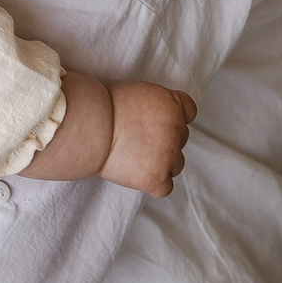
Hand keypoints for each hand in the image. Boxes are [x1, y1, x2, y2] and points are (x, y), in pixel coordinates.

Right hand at [97, 81, 193, 197]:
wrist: (92, 126)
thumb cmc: (105, 107)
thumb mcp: (139, 94)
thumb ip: (155, 106)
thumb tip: (155, 120)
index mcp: (172, 104)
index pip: (189, 111)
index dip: (175, 118)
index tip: (160, 123)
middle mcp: (176, 129)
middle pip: (181, 139)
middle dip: (164, 141)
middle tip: (139, 142)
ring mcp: (168, 155)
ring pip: (176, 165)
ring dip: (161, 164)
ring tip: (136, 159)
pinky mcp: (156, 178)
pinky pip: (165, 188)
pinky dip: (154, 185)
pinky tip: (138, 176)